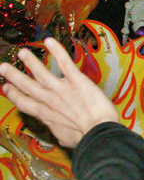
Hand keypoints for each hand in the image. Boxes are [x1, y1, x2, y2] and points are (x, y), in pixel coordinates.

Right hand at [0, 38, 118, 147]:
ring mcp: (61, 89)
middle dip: (13, 75)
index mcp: (44, 115)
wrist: (98, 132)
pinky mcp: (76, 80)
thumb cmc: (84, 138)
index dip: (13, 94)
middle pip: (26, 86)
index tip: (5, 87)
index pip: (24, 103)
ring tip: (23, 52)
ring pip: (41, 72)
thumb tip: (58, 130)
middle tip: (2, 66)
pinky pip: (64, 63)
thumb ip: (57, 130)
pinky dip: (57, 51)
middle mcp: (48, 100)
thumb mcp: (64, 138)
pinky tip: (49, 41)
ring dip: (31, 61)